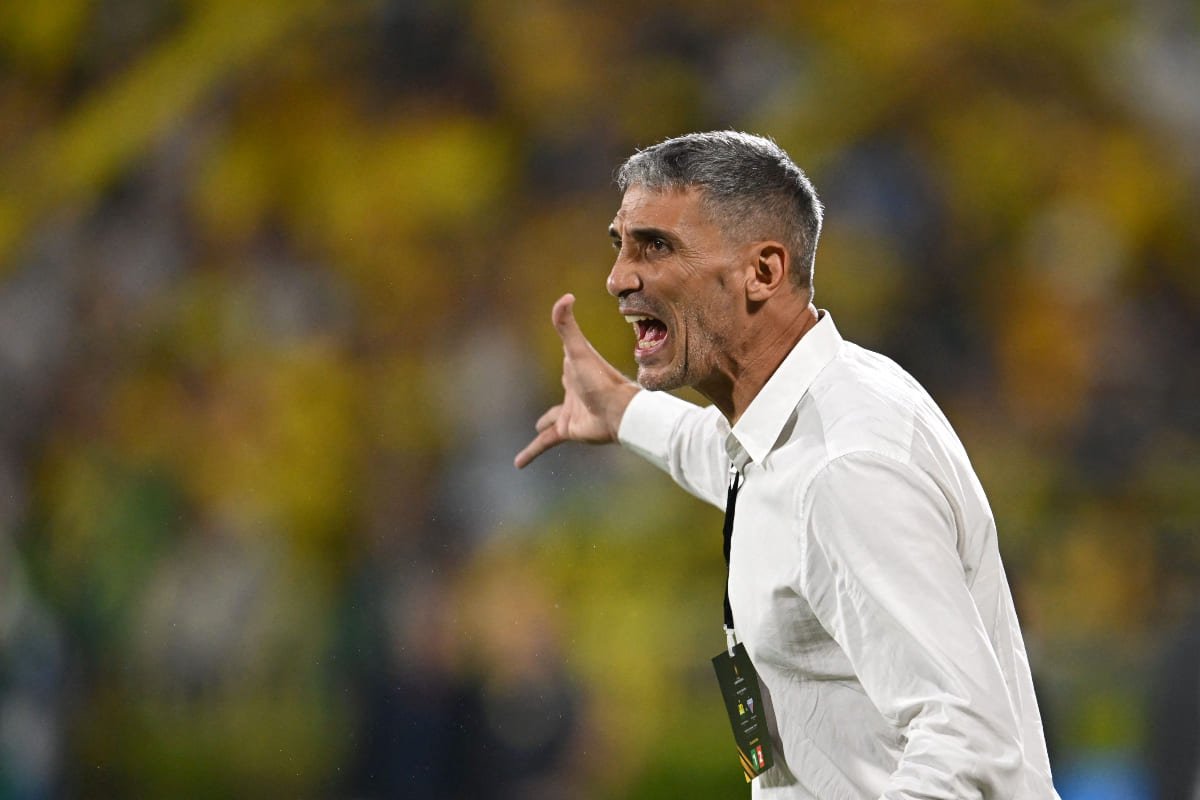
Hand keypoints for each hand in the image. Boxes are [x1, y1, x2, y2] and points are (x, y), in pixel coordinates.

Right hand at [514, 293, 639, 468]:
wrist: (618, 412)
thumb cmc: (601, 379)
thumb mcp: (578, 350)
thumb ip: (568, 326)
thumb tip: (565, 297)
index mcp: (573, 370)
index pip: (566, 361)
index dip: (566, 355)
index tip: (567, 352)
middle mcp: (571, 392)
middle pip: (561, 392)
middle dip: (558, 388)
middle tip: (554, 390)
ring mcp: (569, 412)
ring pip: (551, 419)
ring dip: (544, 425)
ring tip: (537, 428)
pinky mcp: (568, 430)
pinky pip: (545, 443)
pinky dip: (531, 452)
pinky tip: (518, 463)